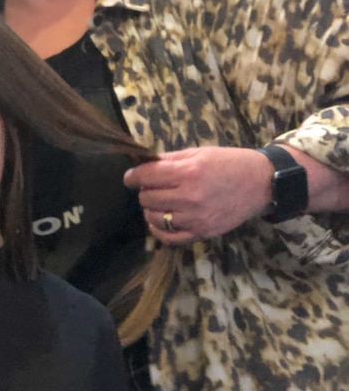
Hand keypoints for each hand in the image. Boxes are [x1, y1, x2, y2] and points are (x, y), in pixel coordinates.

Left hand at [123, 147, 273, 243]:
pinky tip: (162, 220)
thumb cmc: (229, 164)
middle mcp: (189, 197)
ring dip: (151, 209)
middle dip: (146, 191)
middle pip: (146, 198)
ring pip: (153, 218)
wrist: (261, 184)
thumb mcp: (199, 153)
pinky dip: (159, 229)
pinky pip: (167, 237)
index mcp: (189, 172)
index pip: (146, 177)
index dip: (133, 176)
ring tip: (161, 201)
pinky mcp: (200, 233)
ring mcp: (194, 218)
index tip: (131, 177)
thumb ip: (169, 159)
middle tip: (155, 187)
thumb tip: (142, 163)